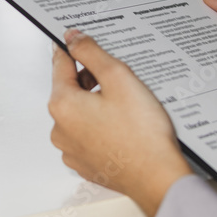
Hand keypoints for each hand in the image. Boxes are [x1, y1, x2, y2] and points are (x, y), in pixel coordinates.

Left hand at [49, 29, 192, 216]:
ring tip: (126, 109)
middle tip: (119, 82)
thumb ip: (92, 52)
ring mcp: (71, 150)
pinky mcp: (85, 164)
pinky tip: (123, 128)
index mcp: (62, 105)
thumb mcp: (118, 78)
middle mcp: (60, 129)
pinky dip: (100, 127)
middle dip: (91, 81)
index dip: (72, 49)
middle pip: (70, 90)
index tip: (76, 41)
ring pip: (79, 114)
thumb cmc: (142, 134)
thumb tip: (73, 38)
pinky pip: (87, 136)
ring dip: (96, 105)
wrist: (157, 177)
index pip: (61, 64)